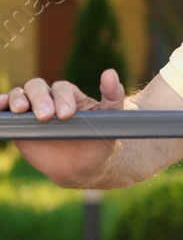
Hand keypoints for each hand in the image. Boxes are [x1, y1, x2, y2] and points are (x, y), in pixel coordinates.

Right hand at [5, 70, 127, 186]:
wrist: (84, 166)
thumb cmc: (99, 140)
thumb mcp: (111, 119)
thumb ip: (113, 96)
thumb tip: (110, 72)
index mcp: (70, 95)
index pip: (62, 88)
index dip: (63, 99)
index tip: (67, 115)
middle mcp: (49, 99)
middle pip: (37, 87)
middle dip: (40, 99)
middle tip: (46, 116)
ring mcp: (32, 111)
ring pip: (20, 95)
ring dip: (17, 99)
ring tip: (21, 110)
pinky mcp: (19, 126)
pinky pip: (6, 111)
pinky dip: (1, 105)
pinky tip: (0, 108)